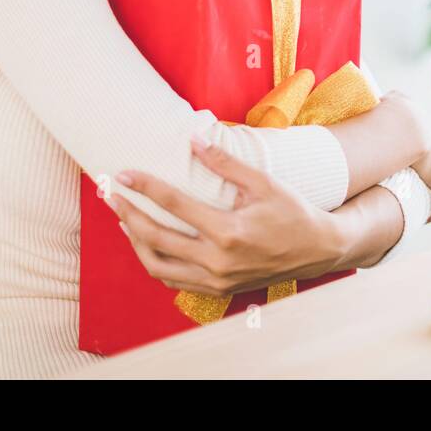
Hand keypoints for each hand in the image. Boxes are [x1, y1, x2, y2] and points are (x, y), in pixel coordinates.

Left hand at [107, 139, 347, 296]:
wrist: (318, 250)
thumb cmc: (293, 212)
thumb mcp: (263, 182)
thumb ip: (225, 164)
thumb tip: (193, 141)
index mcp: (229, 231)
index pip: (174, 205)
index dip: (145, 187)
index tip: (123, 174)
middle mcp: (217, 261)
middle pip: (156, 238)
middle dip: (128, 214)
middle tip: (111, 195)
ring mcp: (216, 279)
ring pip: (158, 266)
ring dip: (137, 242)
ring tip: (125, 219)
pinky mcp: (218, 289)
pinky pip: (173, 280)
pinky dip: (155, 261)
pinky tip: (148, 243)